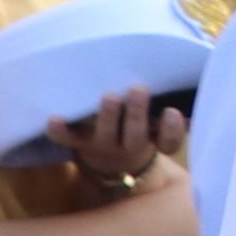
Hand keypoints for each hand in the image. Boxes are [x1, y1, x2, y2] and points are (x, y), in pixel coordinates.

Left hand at [34, 92, 186, 205]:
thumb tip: (183, 72)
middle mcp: (129, 145)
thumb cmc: (137, 127)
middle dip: (136, 113)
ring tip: (110, 97)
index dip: (172, 131)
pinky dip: (60, 130)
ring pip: (105, 136)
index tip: (173, 112)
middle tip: (138, 89)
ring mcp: (102, 144)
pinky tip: (52, 119)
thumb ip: (165, 104)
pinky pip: (68, 138)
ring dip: (107, 117)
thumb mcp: (155, 121)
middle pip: (135, 137)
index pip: (168, 142)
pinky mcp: (79, 142)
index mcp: (152, 139)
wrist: (110, 163)